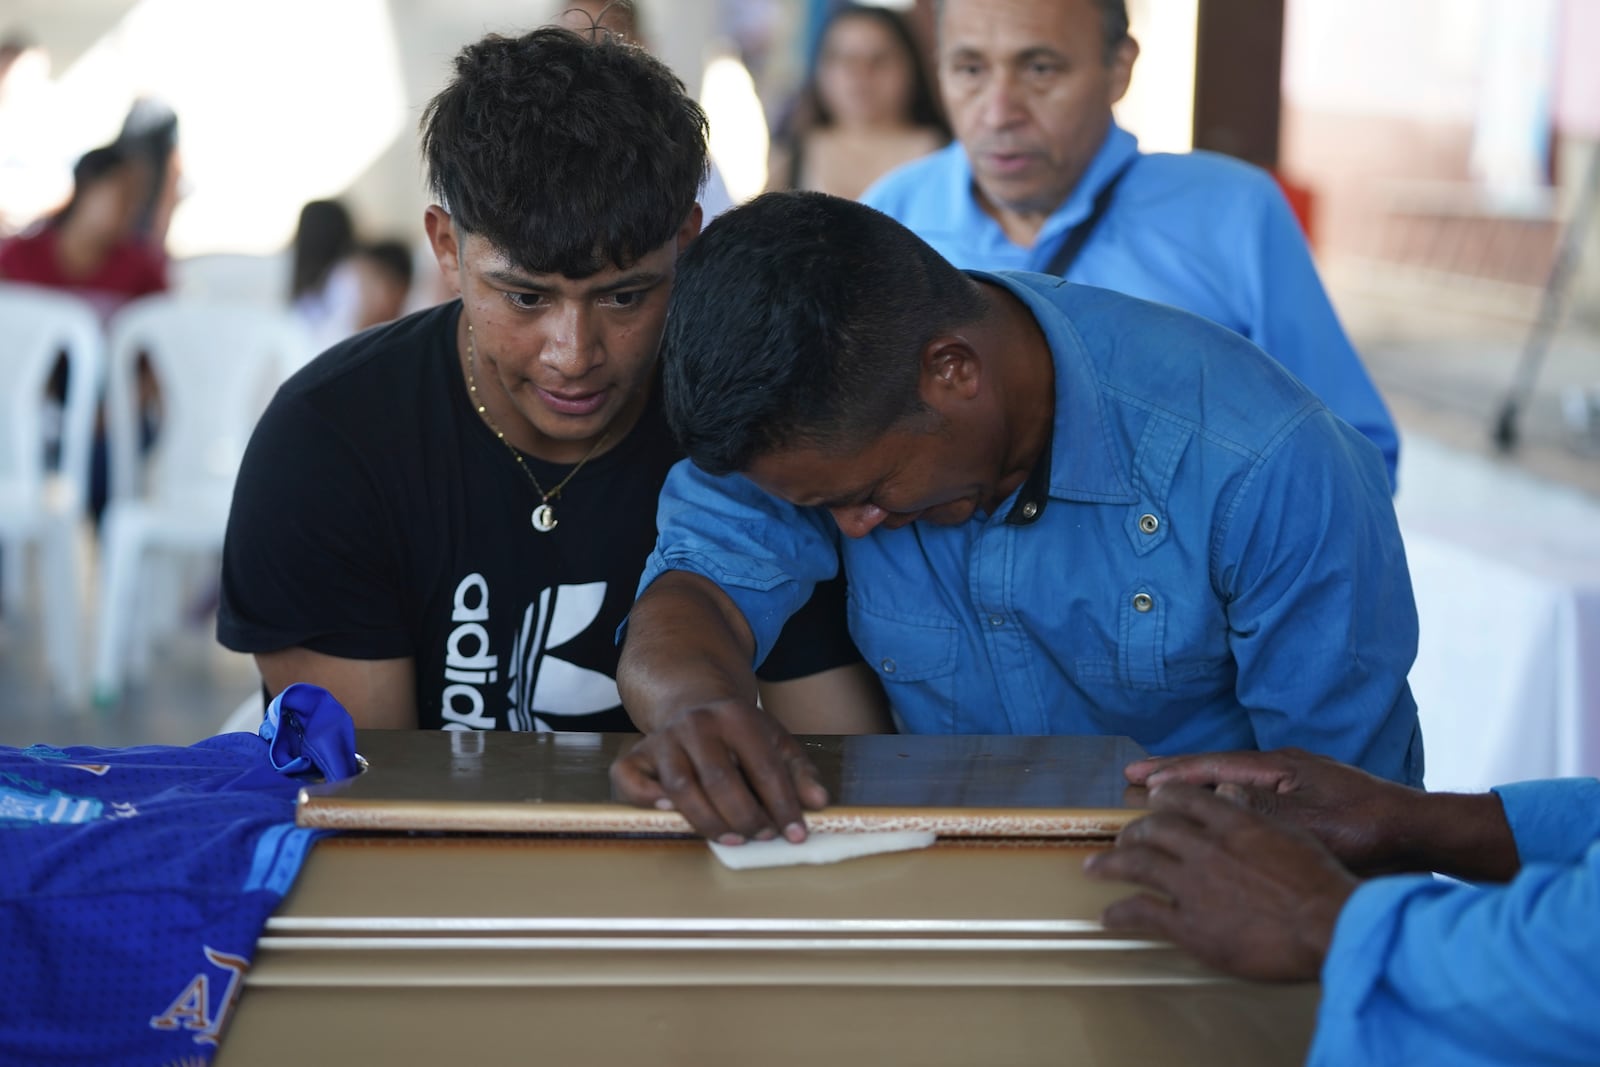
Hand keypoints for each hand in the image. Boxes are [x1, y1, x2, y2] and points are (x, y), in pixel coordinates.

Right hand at [609, 699, 827, 843]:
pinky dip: (647, 800)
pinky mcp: (638, 754)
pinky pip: (631, 781)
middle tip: (762, 837)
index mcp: (737, 716)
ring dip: (709, 821)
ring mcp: (664, 739)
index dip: (783, 805)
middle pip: (720, 780)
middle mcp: (697, 724)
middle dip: (746, 817)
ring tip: (733, 838)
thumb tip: (818, 802)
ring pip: (681, 788)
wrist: (692, 701)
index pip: (764, 767)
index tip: (796, 834)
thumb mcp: (774, 740)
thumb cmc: (738, 731)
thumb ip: (798, 771)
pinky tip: (673, 814)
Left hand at [1084, 782, 1356, 981]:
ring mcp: (1193, 886)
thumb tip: (1227, 791)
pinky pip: (1142, 913)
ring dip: (1110, 864)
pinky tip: (1109, 916)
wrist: (1328, 925)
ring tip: (1094, 867)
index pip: (1186, 800)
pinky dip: (1121, 913)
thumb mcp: (1291, 835)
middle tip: (1122, 839)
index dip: (1164, 798)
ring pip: (1137, 865)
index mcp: (1233, 824)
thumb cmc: (1321, 883)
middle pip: (1154, 830)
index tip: (1153, 798)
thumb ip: (1254, 813)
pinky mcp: (1189, 925)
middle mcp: (1206, 848)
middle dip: (1134, 833)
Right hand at [1122, 748, 1421, 872]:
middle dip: (1176, 772)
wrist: (1414, 832)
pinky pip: (1251, 792)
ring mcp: (1297, 779)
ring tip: (1166, 792)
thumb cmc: (1362, 829)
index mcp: (1277, 766)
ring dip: (1198, 785)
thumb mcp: (1303, 821)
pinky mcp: (1309, 797)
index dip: (1172, 771)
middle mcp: (1284, 765)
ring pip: (1234, 779)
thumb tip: (1216, 791)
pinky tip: (1216, 809)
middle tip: (1137, 775)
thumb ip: (1257, 807)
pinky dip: (1223, 797)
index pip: (1212, 764)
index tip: (1136, 774)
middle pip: (1217, 765)